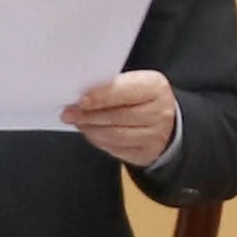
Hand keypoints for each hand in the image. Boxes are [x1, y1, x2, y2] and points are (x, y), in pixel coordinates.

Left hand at [66, 71, 181, 166]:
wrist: (167, 119)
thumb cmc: (143, 97)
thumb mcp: (134, 83)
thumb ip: (113, 87)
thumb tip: (81, 96)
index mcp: (155, 87)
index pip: (125, 91)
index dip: (101, 96)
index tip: (81, 100)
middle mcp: (159, 112)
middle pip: (117, 116)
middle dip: (89, 115)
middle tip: (69, 113)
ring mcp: (155, 136)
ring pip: (114, 135)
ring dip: (90, 129)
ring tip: (77, 122)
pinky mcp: (146, 153)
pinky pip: (115, 149)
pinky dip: (98, 140)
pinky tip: (90, 132)